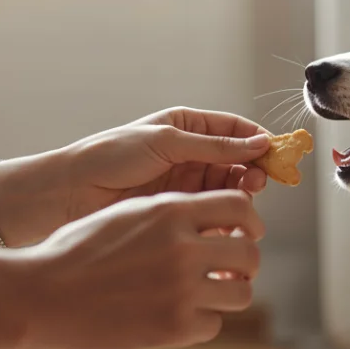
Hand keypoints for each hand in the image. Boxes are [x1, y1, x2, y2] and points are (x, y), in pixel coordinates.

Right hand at [21, 189, 262, 348]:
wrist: (39, 296)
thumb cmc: (76, 253)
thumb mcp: (125, 216)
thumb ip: (171, 216)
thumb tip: (214, 223)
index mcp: (170, 211)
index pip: (240, 206)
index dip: (249, 222)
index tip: (244, 235)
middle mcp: (183, 248)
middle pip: (249, 254)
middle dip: (246, 264)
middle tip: (232, 273)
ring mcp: (181, 290)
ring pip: (241, 293)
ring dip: (228, 295)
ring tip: (208, 296)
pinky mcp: (174, 328)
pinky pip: (213, 325)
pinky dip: (200, 323)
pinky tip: (177, 318)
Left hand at [62, 106, 270, 214]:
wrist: (71, 193)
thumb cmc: (110, 157)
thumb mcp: (166, 142)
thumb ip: (215, 146)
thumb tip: (260, 142)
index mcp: (186, 127)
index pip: (236, 129)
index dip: (260, 141)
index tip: (279, 157)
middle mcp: (190, 153)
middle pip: (239, 160)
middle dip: (253, 171)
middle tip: (258, 184)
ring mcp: (185, 183)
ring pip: (229, 188)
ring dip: (240, 194)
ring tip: (240, 203)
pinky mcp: (179, 209)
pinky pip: (212, 210)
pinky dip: (224, 216)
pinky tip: (225, 221)